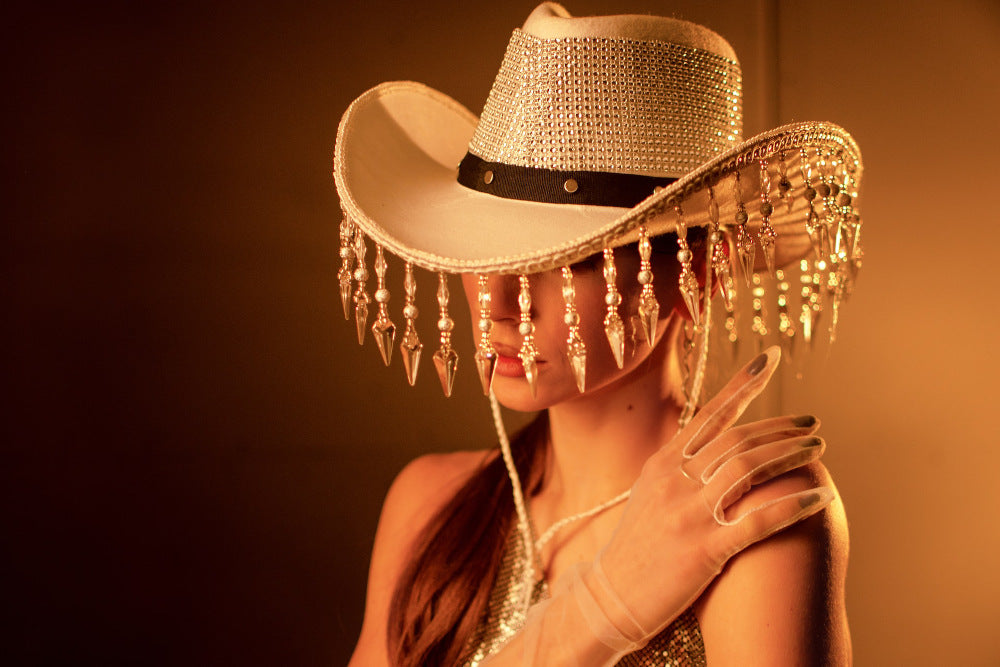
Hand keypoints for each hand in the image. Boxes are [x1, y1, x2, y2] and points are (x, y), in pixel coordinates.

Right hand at [594, 346, 832, 640]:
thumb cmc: (634, 549)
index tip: (769, 359)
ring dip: (791, 455)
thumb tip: (709, 443)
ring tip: (818, 452)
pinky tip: (820, 497)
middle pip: (737, 439)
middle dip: (780, 427)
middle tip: (813, 425)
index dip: (742, 384)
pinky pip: (759, 519)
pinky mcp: (704, 550)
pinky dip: (794, 504)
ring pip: (749, 469)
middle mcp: (675, 481)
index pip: (709, 414)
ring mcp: (689, 514)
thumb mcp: (647, 496)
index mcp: (662, 464)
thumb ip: (678, 468)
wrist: (608, 597)